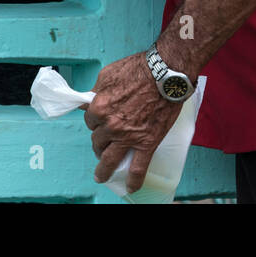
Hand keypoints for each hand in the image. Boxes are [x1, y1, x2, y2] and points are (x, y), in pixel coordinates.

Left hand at [81, 53, 182, 191]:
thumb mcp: (108, 74)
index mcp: (99, 107)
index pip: (89, 120)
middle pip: (97, 139)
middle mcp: (110, 125)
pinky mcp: (147, 143)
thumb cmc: (139, 69)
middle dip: (99, 140)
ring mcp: (128, 137)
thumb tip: (89, 100)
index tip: (100, 118)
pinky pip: (138, 167)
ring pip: (110, 159)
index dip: (95, 119)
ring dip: (104, 168)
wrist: (166, 73)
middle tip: (104, 140)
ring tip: (102, 174)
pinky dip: (133, 180)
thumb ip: (96, 90)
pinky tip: (130, 187)